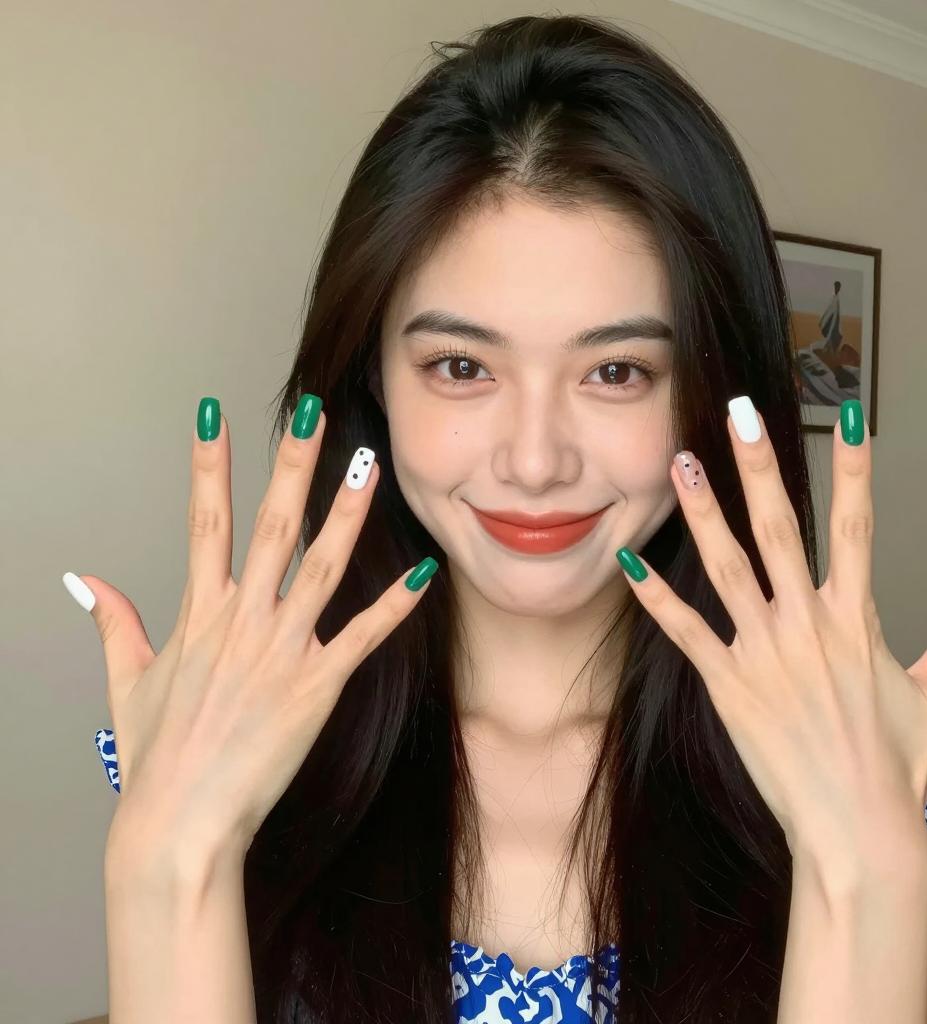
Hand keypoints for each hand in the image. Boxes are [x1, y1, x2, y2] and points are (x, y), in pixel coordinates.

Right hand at [69, 395, 436, 864]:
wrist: (179, 823)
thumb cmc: (157, 757)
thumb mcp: (128, 681)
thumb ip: (114, 622)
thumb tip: (86, 581)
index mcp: (201, 613)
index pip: (204, 520)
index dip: (210, 465)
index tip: (215, 416)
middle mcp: (242, 620)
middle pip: (272, 525)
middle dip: (292, 464)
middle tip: (313, 412)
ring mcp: (280, 650)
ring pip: (321, 565)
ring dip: (346, 512)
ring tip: (367, 463)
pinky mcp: (315, 686)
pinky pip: (362, 635)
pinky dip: (395, 604)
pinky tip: (424, 571)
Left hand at [618, 396, 926, 866]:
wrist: (857, 831)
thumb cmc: (896, 764)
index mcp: (856, 619)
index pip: (859, 526)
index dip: (856, 468)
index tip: (850, 415)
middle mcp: (807, 624)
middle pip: (781, 528)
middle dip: (759, 467)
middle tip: (738, 414)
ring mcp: (764, 653)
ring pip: (728, 567)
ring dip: (703, 513)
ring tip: (681, 463)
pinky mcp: (729, 685)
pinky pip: (686, 632)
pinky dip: (656, 597)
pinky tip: (629, 561)